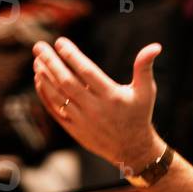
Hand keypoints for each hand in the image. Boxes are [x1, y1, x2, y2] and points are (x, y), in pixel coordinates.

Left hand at [32, 37, 161, 171]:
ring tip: (37, 61)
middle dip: (51, 62)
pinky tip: (39, 80)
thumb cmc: (139, 115)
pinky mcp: (74, 129)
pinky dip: (45, 95)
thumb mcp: (146, 91)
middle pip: (67, 82)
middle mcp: (95, 108)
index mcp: (111, 96)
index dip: (72, 56)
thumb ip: (144, 67)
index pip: (87, 72)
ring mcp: (82, 120)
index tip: (60, 41)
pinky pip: (55, 110)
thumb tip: (155, 46)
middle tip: (39, 46)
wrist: (132, 149)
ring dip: (45, 77)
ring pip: (58, 96)